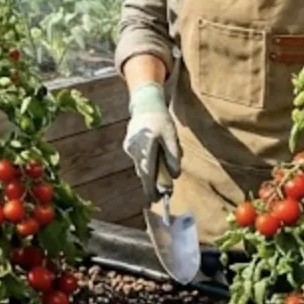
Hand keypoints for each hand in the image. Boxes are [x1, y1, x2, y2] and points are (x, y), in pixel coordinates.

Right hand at [124, 83, 179, 204]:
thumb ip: (173, 156)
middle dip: (152, 183)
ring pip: (141, 166)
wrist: (145, 104)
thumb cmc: (160, 120)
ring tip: (161, 176)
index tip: (157, 200)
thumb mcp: (171, 137)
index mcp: (145, 148)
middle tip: (162, 193)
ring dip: (151, 172)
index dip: (152, 189)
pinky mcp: (128, 145)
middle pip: (144, 173)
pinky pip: (139, 159)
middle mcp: (134, 150)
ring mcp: (130, 148)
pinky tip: (155, 159)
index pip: (148, 174)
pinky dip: (147, 163)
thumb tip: (175, 176)